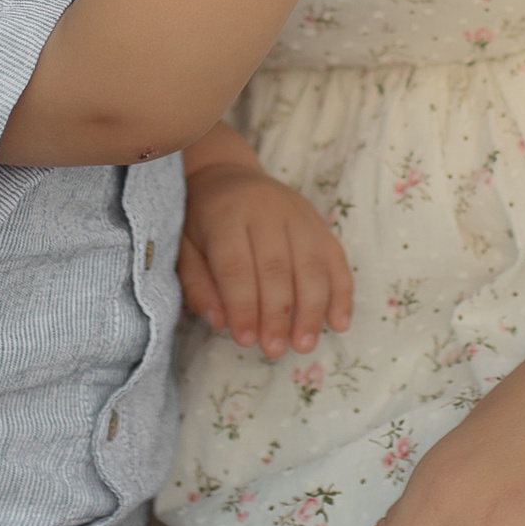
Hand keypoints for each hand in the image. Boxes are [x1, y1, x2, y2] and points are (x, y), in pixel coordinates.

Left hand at [179, 151, 353, 353]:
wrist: (226, 175)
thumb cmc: (200, 221)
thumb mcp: (183, 247)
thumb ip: (197, 284)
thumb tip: (220, 322)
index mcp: (227, 215)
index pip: (237, 266)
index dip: (243, 305)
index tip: (245, 340)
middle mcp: (266, 210)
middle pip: (277, 267)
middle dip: (277, 314)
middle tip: (274, 350)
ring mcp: (298, 214)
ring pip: (311, 264)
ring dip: (311, 309)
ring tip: (304, 344)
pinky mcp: (319, 222)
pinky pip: (336, 259)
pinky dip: (341, 293)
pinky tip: (338, 324)